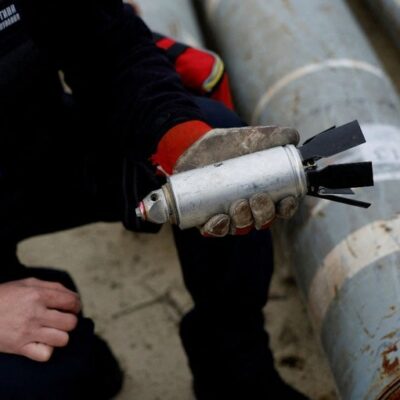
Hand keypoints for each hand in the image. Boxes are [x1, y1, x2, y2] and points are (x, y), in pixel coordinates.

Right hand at [0, 278, 79, 361]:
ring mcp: (27, 332)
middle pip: (71, 322)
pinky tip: (41, 343)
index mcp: (38, 294)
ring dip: (60, 336)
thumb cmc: (4, 296)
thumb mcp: (27, 283)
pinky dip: (46, 350)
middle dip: (69, 321)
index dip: (76, 305)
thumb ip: (52, 287)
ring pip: (63, 339)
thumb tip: (73, 296)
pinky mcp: (19, 348)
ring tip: (52, 332)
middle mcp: (35, 313)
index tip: (72, 308)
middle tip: (61, 320)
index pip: (72, 301)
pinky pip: (46, 354)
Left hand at [173, 126, 300, 236]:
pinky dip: (217, 228)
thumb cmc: (232, 144)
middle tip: (257, 198)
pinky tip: (219, 219)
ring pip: (240, 227)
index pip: (281, 208)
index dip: (286, 209)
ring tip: (239, 205)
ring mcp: (228, 215)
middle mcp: (249, 209)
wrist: (199, 143)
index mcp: (266, 194)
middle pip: (262, 221)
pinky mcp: (206, 217)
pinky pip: (212, 230)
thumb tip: (294, 138)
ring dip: (243, 221)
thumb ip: (276, 135)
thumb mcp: (254, 137)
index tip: (285, 201)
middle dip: (263, 214)